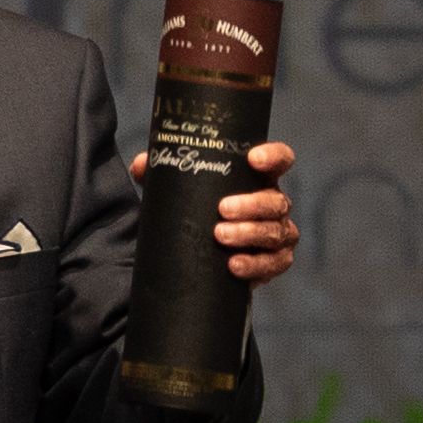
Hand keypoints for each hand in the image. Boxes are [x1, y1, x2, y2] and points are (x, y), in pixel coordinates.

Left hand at [128, 141, 302, 283]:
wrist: (202, 254)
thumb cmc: (198, 212)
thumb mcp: (181, 192)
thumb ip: (161, 175)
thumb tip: (141, 166)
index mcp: (258, 180)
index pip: (280, 160)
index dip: (273, 156)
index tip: (252, 159)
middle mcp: (274, 204)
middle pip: (277, 201)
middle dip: (252, 205)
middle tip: (222, 210)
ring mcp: (278, 234)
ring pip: (277, 232)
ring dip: (250, 234)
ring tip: (220, 236)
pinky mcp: (274, 262)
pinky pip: (275, 264)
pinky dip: (256, 265)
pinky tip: (234, 265)